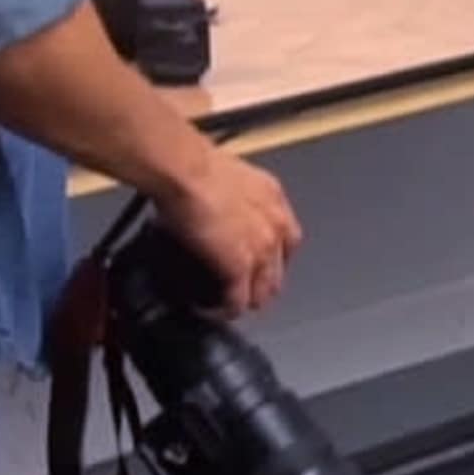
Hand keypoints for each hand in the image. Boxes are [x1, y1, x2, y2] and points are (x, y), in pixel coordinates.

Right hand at [160, 147, 300, 316]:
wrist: (186, 170)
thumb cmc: (194, 163)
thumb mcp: (225, 175)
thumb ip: (230, 196)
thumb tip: (211, 204)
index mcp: (273, 198)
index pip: (287, 238)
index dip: (273, 255)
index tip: (259, 262)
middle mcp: (275, 225)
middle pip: (279, 270)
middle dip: (263, 282)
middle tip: (245, 288)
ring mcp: (261, 250)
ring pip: (263, 291)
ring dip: (248, 299)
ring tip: (230, 303)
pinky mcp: (240, 269)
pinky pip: (237, 302)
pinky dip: (225, 310)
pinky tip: (213, 310)